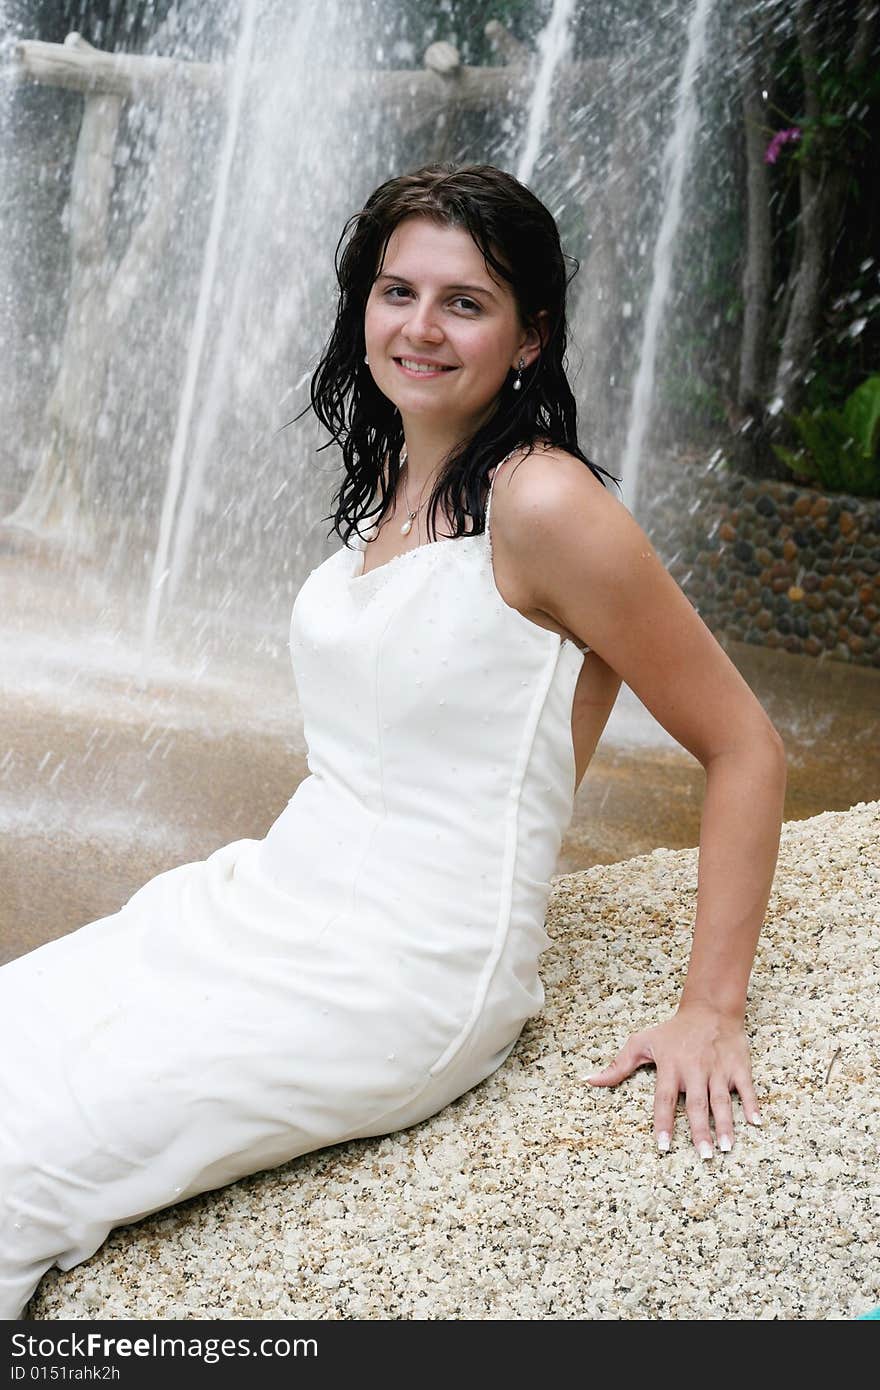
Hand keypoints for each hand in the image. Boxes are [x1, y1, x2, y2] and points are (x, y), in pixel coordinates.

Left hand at [585, 1001, 761, 1157]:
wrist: (709, 1008)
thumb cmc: (673, 1031)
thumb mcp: (642, 1042)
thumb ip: (618, 1065)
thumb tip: (590, 1080)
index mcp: (671, 1067)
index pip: (664, 1099)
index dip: (663, 1123)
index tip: (663, 1146)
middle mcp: (695, 1070)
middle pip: (696, 1105)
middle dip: (700, 1132)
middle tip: (704, 1157)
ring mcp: (718, 1069)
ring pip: (722, 1100)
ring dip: (725, 1124)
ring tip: (727, 1147)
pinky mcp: (738, 1066)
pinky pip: (746, 1088)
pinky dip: (752, 1104)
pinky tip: (756, 1123)